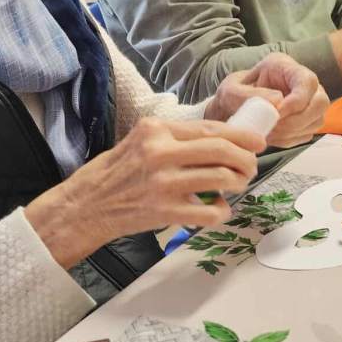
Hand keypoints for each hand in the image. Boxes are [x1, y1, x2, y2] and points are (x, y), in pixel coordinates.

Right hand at [24, 118, 263, 267]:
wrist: (84, 207)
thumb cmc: (112, 175)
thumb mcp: (138, 143)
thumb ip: (172, 140)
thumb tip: (216, 142)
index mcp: (155, 131)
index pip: (209, 129)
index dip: (240, 135)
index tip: (256, 141)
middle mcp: (159, 153)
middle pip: (220, 150)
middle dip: (246, 159)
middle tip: (252, 166)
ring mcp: (163, 183)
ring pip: (220, 179)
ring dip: (238, 183)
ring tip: (238, 185)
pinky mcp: (164, 211)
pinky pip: (208, 211)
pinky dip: (221, 212)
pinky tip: (218, 211)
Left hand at [205, 52, 328, 146]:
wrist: (233, 108)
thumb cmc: (232, 95)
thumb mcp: (230, 91)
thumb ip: (249, 94)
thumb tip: (277, 101)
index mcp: (285, 67)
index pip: (307, 81)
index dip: (297, 101)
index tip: (277, 114)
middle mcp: (303, 83)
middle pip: (321, 102)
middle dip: (297, 120)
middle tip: (273, 128)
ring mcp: (308, 102)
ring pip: (316, 121)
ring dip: (292, 132)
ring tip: (268, 134)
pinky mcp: (306, 122)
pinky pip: (306, 135)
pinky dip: (289, 140)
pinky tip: (272, 137)